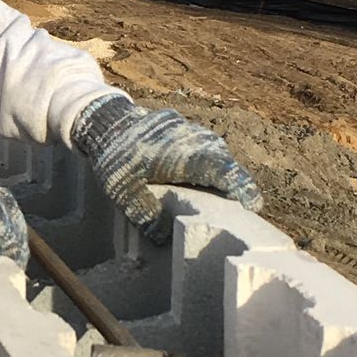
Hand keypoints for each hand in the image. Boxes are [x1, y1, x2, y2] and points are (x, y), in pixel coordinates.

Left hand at [70, 91, 261, 242]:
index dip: (242, 189)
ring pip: (216, 152)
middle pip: (226, 163)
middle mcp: (194, 139)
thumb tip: (165, 238)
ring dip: (222, 173)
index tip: (254, 206)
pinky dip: (208, 163)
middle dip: (237, 185)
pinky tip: (200, 180)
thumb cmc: (113, 157)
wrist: (102, 119)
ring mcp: (190, 130)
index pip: (224, 171)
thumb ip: (145, 214)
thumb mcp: (122, 190)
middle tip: (242, 210)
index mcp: (185, 155)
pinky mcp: (183, 128)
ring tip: (223, 198)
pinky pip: (204, 146)